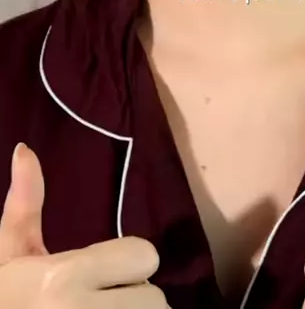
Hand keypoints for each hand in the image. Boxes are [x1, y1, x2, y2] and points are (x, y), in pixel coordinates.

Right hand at [0, 142, 168, 306]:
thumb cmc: (6, 301)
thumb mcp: (10, 257)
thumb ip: (25, 205)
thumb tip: (24, 148)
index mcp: (63, 280)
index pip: (144, 256)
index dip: (125, 264)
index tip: (98, 275)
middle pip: (154, 298)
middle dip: (132, 301)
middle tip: (98, 306)